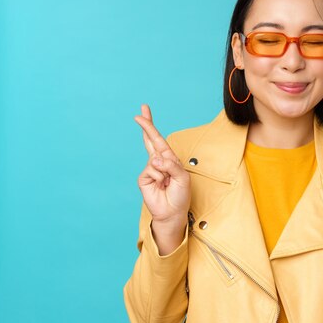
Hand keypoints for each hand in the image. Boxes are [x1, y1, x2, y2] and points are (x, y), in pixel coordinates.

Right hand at [135, 104, 190, 232]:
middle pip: (149, 140)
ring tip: (167, 183)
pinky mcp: (143, 178)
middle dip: (146, 125)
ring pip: (156, 159)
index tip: (144, 111)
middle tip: (140, 111)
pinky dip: (159, 177)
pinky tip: (160, 185)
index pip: (158, 139)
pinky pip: (151, 170)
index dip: (151, 126)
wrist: (172, 212)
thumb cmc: (180, 195)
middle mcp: (159, 162)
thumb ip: (171, 165)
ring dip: (165, 171)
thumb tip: (155, 159)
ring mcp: (150, 169)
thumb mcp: (182, 178)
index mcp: (169, 159)